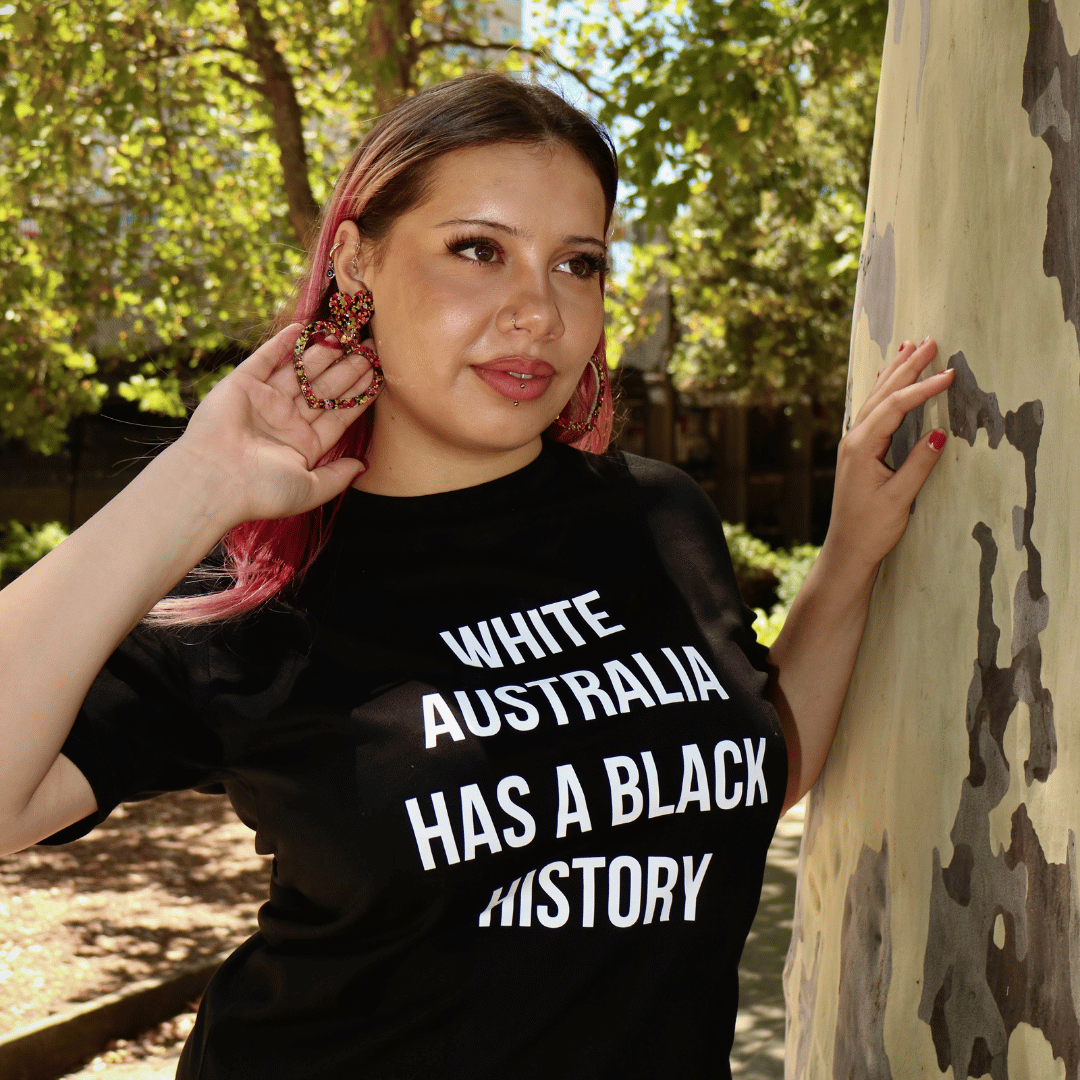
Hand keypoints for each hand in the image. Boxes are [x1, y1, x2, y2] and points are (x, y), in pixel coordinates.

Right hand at [175, 323, 379, 527]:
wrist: (216, 481)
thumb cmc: (263, 491)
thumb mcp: (311, 489)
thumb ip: (338, 476)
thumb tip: (362, 467)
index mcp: (303, 444)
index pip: (338, 414)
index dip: (359, 395)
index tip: (379, 376)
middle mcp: (286, 420)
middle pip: (324, 389)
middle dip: (347, 368)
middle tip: (369, 346)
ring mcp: (265, 401)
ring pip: (300, 371)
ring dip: (323, 352)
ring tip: (347, 334)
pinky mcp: (242, 385)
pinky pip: (266, 359)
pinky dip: (282, 342)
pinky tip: (304, 327)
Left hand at [822, 337, 954, 582]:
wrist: (847, 550)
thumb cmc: (871, 528)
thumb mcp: (899, 498)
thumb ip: (919, 464)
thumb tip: (940, 432)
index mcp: (861, 447)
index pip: (895, 407)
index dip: (923, 388)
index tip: (950, 373)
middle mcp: (854, 440)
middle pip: (882, 394)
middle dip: (907, 367)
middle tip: (929, 340)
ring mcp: (854, 445)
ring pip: (876, 399)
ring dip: (895, 373)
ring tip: (910, 346)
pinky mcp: (858, 452)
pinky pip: (873, 411)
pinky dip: (886, 391)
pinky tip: (890, 381)